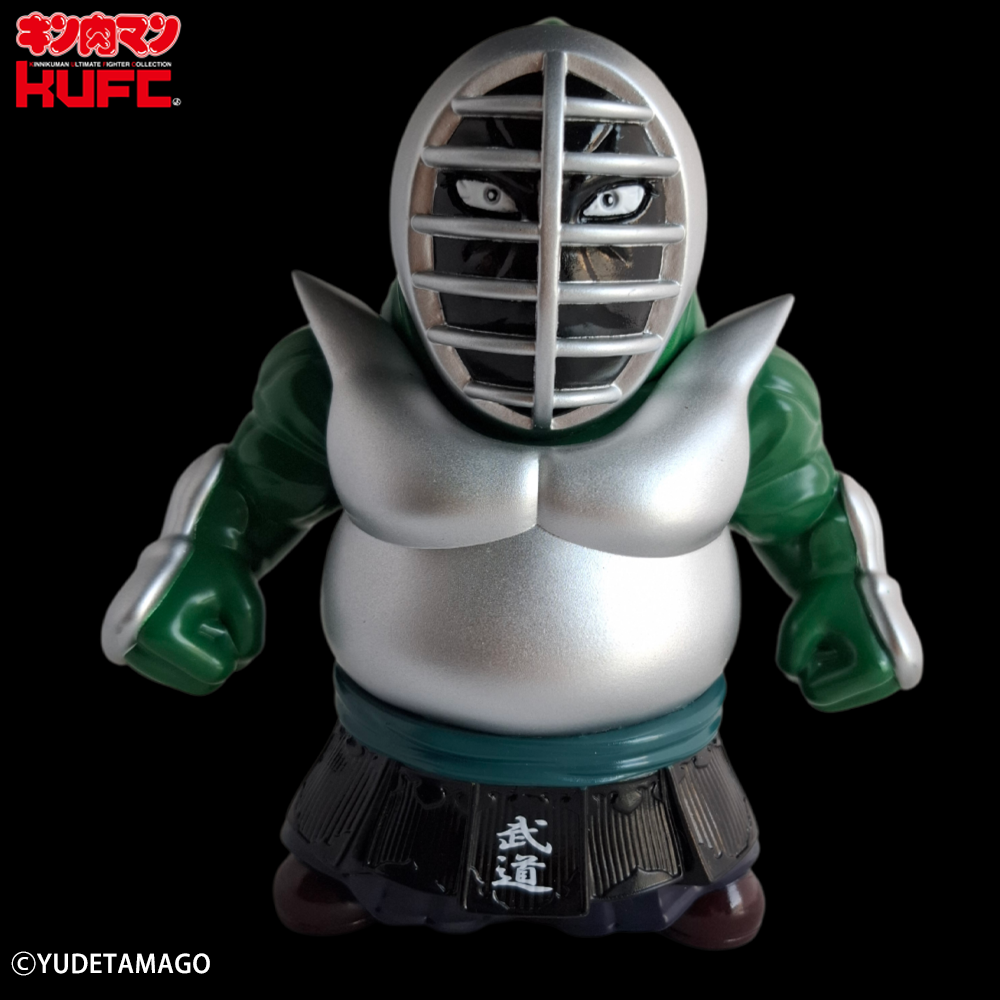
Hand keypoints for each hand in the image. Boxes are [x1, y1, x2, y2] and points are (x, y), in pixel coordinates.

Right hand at [124, 544, 263, 695]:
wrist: (185, 546)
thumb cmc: (218, 571)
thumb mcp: (248, 603)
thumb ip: (250, 645)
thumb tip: (232, 668)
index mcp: (159, 633)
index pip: (219, 673)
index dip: (230, 643)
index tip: (216, 611)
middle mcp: (132, 647)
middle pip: (203, 686)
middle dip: (216, 655)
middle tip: (207, 617)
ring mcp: (125, 653)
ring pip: (189, 683)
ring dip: (201, 655)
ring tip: (191, 616)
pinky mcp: (123, 654)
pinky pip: (175, 676)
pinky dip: (186, 657)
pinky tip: (179, 624)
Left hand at [777, 573, 899, 711]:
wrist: (852, 580)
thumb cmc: (825, 598)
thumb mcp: (797, 624)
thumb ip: (788, 657)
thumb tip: (793, 675)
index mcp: (876, 667)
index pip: (815, 694)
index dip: (805, 665)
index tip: (819, 636)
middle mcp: (894, 680)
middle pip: (824, 701)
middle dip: (814, 671)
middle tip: (824, 638)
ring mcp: (894, 682)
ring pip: (832, 699)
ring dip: (824, 671)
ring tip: (834, 641)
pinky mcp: (889, 681)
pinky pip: (842, 693)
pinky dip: (833, 673)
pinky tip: (843, 646)